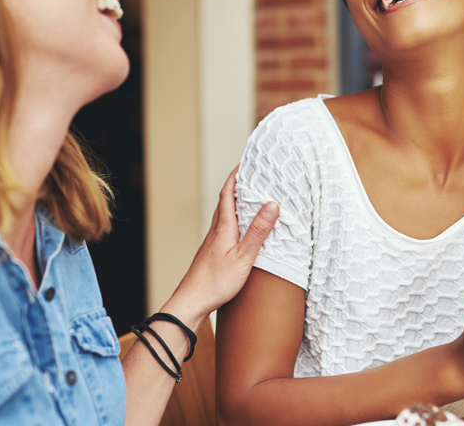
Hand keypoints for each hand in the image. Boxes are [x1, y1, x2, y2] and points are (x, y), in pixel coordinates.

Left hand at [162, 167, 278, 330]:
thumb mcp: (243, 256)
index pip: (228, 193)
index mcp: (223, 226)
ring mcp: (213, 240)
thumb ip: (258, 231)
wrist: (192, 301)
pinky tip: (240, 226)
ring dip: (235, 201)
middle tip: (251, 174)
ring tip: (249, 195)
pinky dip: (234, 218)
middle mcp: (216, 230)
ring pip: (224, 214)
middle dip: (237, 184)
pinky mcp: (213, 251)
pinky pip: (224, 226)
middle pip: (225, 200)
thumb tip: (272, 205)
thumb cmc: (216, 282)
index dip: (236, 175)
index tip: (245, 162)